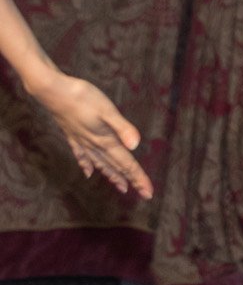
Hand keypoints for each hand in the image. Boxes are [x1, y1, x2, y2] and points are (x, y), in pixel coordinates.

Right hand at [25, 70, 152, 197]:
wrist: (52, 90)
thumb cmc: (82, 97)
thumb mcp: (108, 110)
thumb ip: (123, 128)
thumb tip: (136, 145)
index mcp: (105, 140)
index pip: (126, 164)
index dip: (138, 178)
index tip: (148, 193)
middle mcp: (94, 144)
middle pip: (116, 166)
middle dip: (130, 180)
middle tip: (143, 194)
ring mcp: (82, 140)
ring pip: (100, 163)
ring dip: (112, 175)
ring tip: (121, 187)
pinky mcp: (73, 135)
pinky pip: (82, 155)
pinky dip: (87, 165)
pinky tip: (88, 173)